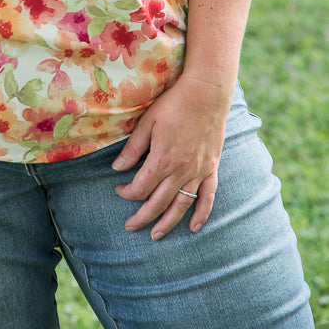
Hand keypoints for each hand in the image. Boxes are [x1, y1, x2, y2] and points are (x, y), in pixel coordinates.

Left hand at [111, 74, 232, 239]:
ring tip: (156, 235)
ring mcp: (198, 172)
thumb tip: (117, 168)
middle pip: (158, 202)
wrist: (206, 94)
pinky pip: (208, 197)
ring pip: (181, 205)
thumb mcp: (147, 123)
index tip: (118, 189)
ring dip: (168, 222)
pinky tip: (194, 227)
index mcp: (162, 160)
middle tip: (130, 226)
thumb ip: (133, 148)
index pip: (141, 188)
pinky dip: (201, 214)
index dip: (127, 192)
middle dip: (142, 217)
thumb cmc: (174, 104)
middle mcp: (181, 171)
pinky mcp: (211, 168)